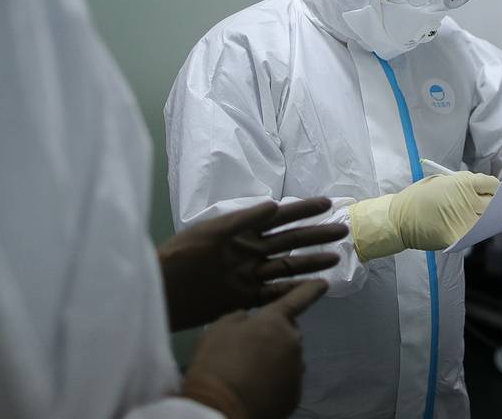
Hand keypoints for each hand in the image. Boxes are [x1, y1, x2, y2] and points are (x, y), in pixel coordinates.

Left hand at [158, 197, 347, 330]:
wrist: (158, 291)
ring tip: (335, 258)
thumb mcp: (210, 232)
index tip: (327, 204)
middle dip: (316, 235)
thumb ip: (242, 220)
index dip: (303, 210)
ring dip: (311, 262)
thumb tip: (274, 205)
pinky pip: (275, 293)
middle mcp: (250, 251)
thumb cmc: (180, 256)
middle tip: (342, 231)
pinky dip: (293, 289)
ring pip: (287, 266)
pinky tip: (313, 287)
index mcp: (241, 230)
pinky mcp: (244, 298)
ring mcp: (249, 275)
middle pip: (290, 241)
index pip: (279, 216)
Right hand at [181, 281, 325, 418]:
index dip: (310, 289)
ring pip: (288, 357)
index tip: (324, 283)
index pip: (298, 299)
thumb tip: (251, 320)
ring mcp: (297, 369)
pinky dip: (276, 381)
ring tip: (251, 372)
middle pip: (288, 332)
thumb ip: (240, 318)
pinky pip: (287, 380)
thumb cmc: (217, 362)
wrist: (221, 407)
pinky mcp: (296, 393)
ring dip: (275, 359)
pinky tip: (258, 388)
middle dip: (275, 335)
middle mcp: (293, 342)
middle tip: (251, 348)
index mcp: (275, 321)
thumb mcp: (219, 328)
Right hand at [348, 172, 499, 260]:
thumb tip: (483, 190)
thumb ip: (463, 184)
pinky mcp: (460, 237)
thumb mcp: (442, 181)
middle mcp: (468, 201)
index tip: (493, 193)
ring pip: (488, 221)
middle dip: (494, 204)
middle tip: (491, 207)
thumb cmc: (420, 198)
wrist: (399, 218)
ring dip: (487, 220)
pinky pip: (475, 235)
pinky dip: (475, 233)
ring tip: (480, 219)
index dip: (494, 189)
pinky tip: (470, 229)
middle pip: (494, 203)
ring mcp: (465, 220)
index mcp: (463, 183)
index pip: (492, 184)